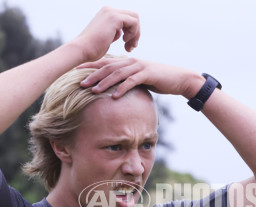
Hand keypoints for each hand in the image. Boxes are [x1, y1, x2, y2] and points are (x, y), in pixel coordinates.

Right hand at [74, 7, 140, 62]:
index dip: (131, 32)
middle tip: (132, 47)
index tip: (128, 46)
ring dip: (136, 34)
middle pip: (133, 16)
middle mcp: (109, 10)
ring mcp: (111, 12)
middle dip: (136, 33)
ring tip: (129, 47)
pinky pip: (134, 22)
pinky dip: (133, 34)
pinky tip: (125, 42)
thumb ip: (115, 32)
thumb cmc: (92, 49)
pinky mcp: (115, 17)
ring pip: (135, 18)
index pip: (127, 18)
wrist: (82, 50)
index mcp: (106, 14)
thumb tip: (124, 33)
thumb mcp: (106, 37)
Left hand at [78, 57, 202, 98]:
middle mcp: (131, 61)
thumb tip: (114, 89)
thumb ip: (127, 80)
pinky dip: (121, 89)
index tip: (76, 72)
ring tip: (93, 91)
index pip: (105, 63)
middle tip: (80, 84)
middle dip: (93, 76)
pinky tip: (113, 96)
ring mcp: (139, 67)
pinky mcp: (147, 74)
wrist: (178, 79)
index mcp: (127, 62)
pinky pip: (131, 82)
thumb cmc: (158, 80)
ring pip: (117, 74)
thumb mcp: (140, 79)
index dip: (91, 66)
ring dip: (104, 83)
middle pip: (108, 68)